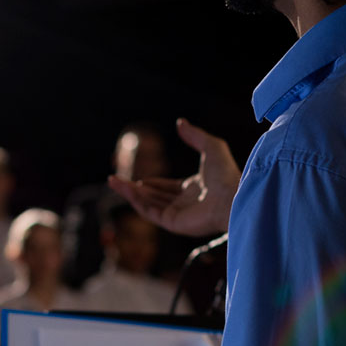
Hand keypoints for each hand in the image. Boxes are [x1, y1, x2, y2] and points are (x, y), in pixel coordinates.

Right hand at [107, 118, 240, 236]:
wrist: (232, 196)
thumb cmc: (226, 174)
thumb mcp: (211, 146)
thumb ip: (195, 135)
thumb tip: (180, 122)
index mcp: (194, 190)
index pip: (168, 189)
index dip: (153, 184)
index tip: (140, 179)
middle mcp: (185, 204)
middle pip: (154, 197)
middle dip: (134, 189)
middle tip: (115, 180)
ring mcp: (179, 215)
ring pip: (148, 204)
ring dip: (130, 194)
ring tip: (113, 182)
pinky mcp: (174, 224)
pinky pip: (150, 212)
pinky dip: (136, 201)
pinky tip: (127, 189)